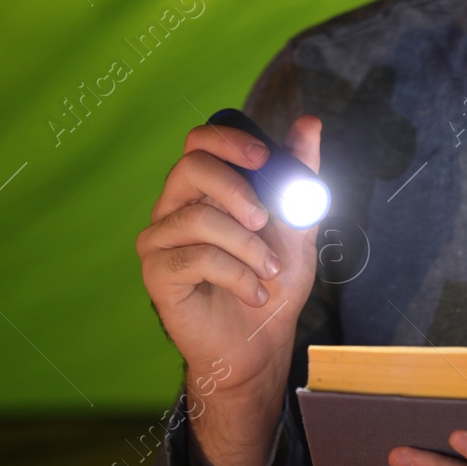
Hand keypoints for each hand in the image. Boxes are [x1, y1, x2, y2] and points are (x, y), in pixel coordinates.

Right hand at [135, 114, 322, 465]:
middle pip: (189, 167)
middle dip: (236, 188)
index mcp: (205, 189)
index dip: (228, 140)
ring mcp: (160, 239)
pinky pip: (194, 257)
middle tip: (264, 219)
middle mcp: (175, 207)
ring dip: (247, 245)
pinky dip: (236, 274)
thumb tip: (309, 123)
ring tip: (270, 271)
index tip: (263, 155)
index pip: (198, 142)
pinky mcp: (156, 273)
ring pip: (197, 218)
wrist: (261, 343)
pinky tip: (255, 293)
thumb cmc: (273, 281)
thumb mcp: (298, 223)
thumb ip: (300, 175)